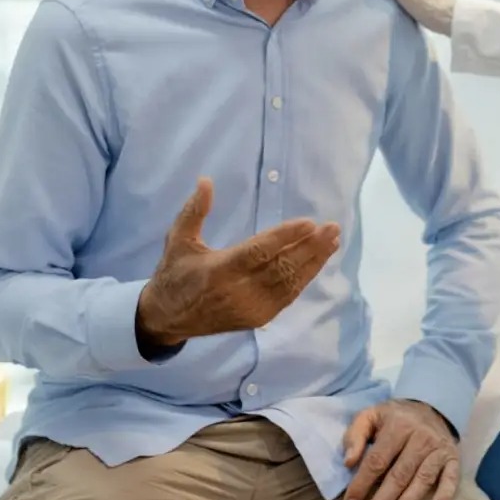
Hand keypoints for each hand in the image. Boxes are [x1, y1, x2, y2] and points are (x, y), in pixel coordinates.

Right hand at [136, 178, 340, 347]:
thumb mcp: (177, 240)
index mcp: (218, 270)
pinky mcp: (257, 319)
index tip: (309, 222)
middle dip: (310, 247)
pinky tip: (317, 261)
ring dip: (313, 262)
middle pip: (281, 268)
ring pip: (289, 284)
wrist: (167, 319)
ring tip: (332, 241)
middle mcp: (237, 292)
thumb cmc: (173, 274)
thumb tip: (206, 181)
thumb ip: (194, 211)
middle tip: (332, 228)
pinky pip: (287, 297)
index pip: (258, 252)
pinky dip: (304, 279)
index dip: (285, 237)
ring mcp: (250, 308)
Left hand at [342, 399, 460, 499]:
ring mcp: (438, 449)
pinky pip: (451, 478)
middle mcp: (420, 437)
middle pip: (399, 474)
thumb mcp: (370, 416)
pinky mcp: (452, 458)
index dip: (362, 483)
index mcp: (397, 426)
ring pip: (422, 479)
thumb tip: (348, 462)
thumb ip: (355, 436)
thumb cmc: (395, 418)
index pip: (377, 460)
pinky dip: (445, 494)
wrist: (430, 407)